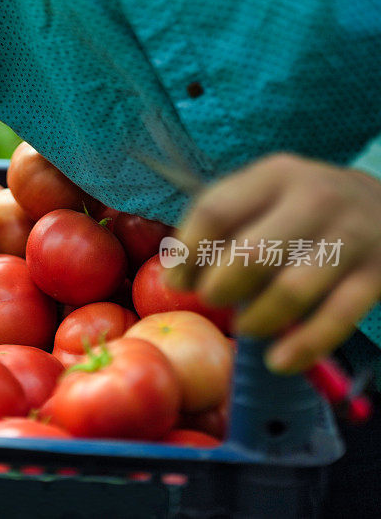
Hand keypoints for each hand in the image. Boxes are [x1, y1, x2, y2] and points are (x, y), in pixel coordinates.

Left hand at [167, 153, 380, 373]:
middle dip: (220, 288)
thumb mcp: (261, 197)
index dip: (187, 254)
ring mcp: (349, 237)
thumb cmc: (298, 209)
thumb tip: (176, 277)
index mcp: (273, 176)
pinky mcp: (376, 274)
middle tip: (213, 300)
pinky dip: (303, 346)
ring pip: (291, 290)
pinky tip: (279, 361)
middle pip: (251, 254)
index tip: (177, 281)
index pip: (215, 213)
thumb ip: (218, 227)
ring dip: (258, 319)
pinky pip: (336, 318)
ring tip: (246, 327)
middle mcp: (314, 199)